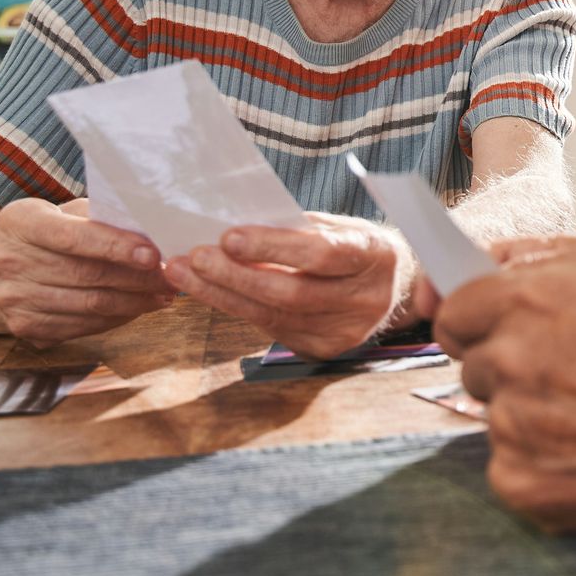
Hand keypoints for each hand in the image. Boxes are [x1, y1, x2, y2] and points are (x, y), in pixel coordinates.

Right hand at [0, 197, 172, 345]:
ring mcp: (13, 298)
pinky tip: (137, 308)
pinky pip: (81, 326)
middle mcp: (8, 261)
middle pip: (86, 274)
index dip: (115, 246)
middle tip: (171, 276)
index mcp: (18, 222)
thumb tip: (148, 231)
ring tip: (163, 294)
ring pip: (89, 305)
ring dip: (134, 302)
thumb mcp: (61, 211)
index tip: (153, 254)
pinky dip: (116, 318)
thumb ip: (97, 216)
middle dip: (137, 278)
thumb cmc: (44, 232)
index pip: (72, 236)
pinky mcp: (23, 327)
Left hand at [166, 213, 411, 359]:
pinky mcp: (325, 350)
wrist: (391, 284)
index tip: (228, 236)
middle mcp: (367, 299)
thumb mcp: (338, 225)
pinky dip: (238, 308)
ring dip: (223, 294)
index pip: (321, 253)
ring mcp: (347, 332)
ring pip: (275, 316)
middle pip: (292, 293)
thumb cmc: (354, 245)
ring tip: (185, 274)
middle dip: (235, 275)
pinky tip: (211, 292)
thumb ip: (297, 227)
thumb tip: (236, 226)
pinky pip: (272, 329)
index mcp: (375, 255)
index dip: (274, 246)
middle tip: (194, 257)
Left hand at [435, 235, 575, 538]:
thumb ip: (543, 274)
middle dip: (512, 368)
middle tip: (574, 377)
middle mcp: (510, 358)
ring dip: (531, 415)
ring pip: (495, 415)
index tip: (496, 330)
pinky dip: (540, 462)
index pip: (457, 309)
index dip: (478, 320)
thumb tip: (487, 279)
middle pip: (476, 364)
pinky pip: (507, 463)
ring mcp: (510, 424)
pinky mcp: (517, 480)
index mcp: (529, 301)